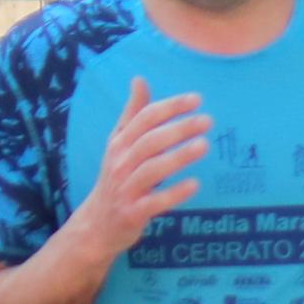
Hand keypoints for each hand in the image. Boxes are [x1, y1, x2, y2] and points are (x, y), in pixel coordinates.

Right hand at [60, 78, 210, 259]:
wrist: (96, 225)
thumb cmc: (116, 178)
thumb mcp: (119, 144)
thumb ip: (133, 114)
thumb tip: (139, 79)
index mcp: (119, 143)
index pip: (145, 118)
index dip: (170, 106)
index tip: (196, 99)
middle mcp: (120, 163)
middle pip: (150, 141)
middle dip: (179, 129)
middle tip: (207, 121)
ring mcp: (126, 189)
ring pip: (152, 169)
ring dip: (178, 156)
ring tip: (204, 145)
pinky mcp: (133, 213)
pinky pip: (155, 201)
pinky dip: (174, 193)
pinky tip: (195, 185)